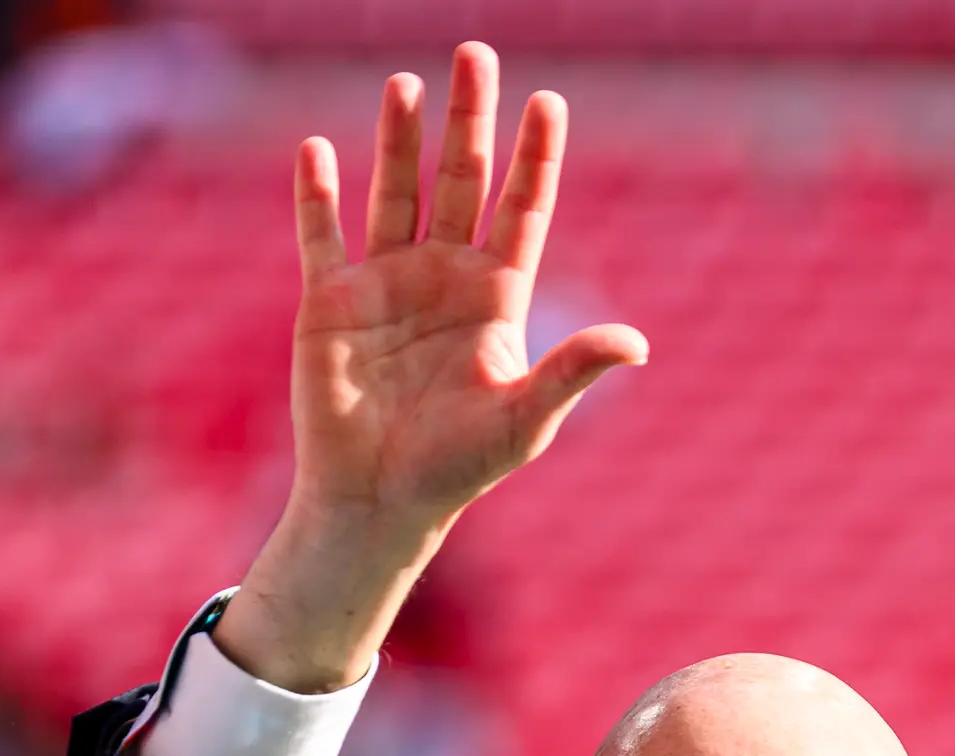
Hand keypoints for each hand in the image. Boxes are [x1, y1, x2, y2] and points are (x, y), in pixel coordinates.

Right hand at [217, 43, 647, 693]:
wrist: (378, 503)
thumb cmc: (456, 468)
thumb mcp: (523, 419)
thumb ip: (573, 373)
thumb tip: (637, 343)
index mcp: (495, 298)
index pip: (521, 208)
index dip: (534, 157)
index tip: (548, 102)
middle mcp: (442, 276)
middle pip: (460, 180)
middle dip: (469, 120)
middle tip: (476, 54)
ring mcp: (385, 283)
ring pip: (395, 191)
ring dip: (398, 138)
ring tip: (406, 83)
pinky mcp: (329, 301)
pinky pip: (322, 234)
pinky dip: (317, 194)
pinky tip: (318, 150)